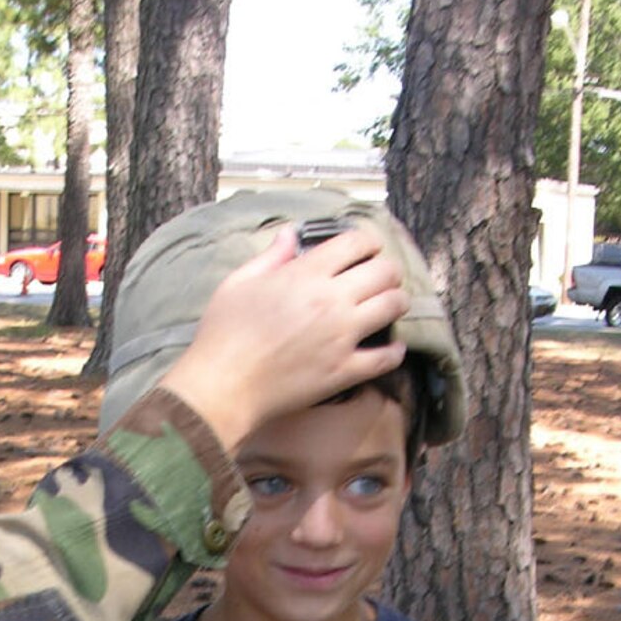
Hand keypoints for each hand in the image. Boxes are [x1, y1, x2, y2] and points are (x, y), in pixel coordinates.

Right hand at [157, 224, 409, 450]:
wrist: (223, 387)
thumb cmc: (223, 334)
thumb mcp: (238, 283)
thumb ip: (270, 256)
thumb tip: (290, 234)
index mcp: (306, 274)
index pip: (356, 242)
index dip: (367, 242)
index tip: (366, 250)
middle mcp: (331, 300)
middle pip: (384, 271)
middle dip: (388, 270)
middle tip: (382, 277)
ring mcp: (342, 337)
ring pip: (393, 306)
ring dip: (397, 302)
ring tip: (391, 305)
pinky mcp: (344, 371)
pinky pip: (386, 358)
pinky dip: (394, 352)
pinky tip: (392, 348)